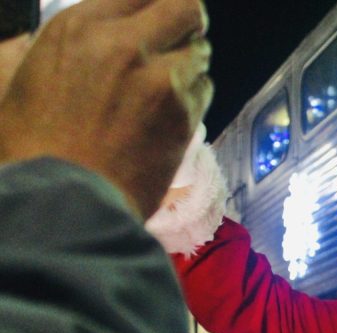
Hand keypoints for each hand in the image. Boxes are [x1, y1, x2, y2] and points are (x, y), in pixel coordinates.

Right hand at [0, 0, 212, 217]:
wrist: (63, 201)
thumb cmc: (33, 146)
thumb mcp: (25, 78)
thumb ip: (60, 48)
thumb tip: (69, 40)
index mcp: (80, 27)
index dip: (153, 8)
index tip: (155, 22)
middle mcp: (126, 43)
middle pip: (185, 8)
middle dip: (187, 22)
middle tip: (180, 40)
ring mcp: (161, 79)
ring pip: (201, 51)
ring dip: (190, 64)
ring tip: (168, 87)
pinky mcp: (185, 115)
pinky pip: (204, 91)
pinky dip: (193, 98)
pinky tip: (170, 116)